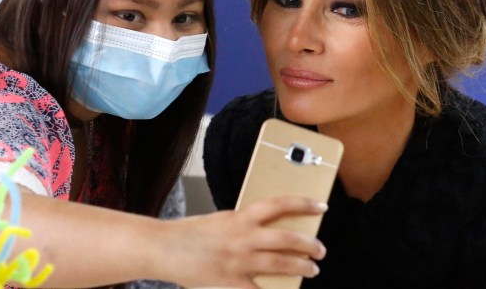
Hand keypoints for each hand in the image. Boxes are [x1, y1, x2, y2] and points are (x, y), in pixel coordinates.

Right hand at [155, 196, 326, 288]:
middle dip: (309, 245)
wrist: (164, 248)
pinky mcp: (231, 282)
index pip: (279, 205)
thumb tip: (268, 234)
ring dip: (301, 267)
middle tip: (320, 249)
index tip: (320, 207)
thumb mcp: (221, 220)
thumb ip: (244, 226)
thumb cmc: (191, 233)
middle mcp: (243, 237)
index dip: (303, 204)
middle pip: (286, 239)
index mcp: (240, 217)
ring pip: (281, 263)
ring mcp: (239, 261)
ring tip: (312, 269)